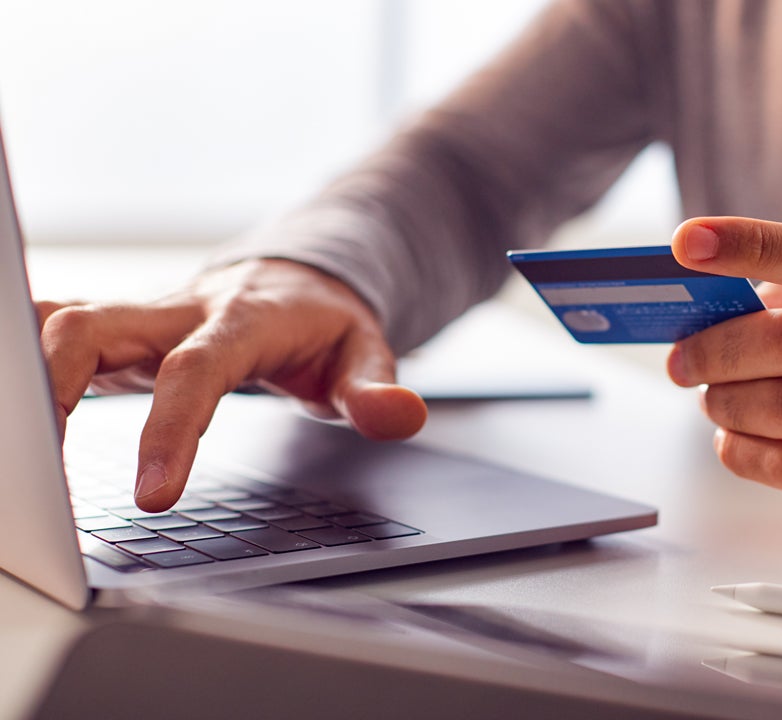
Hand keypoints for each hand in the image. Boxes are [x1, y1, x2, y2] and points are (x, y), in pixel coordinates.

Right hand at [38, 259, 427, 511]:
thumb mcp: (365, 353)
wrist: (297, 279)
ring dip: (30, 377)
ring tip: (23, 455)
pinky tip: (24, 421)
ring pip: (62, 323)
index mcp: (243, 321)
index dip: (171, 430)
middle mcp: (178, 310)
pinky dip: (30, 368)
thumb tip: (400, 416)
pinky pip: (56, 333)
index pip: (197, 371)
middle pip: (95, 326)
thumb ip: (375, 388)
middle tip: (41, 467)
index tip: (155, 496)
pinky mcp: (119, 331)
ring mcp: (142, 317)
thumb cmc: (324, 324)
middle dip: (54, 384)